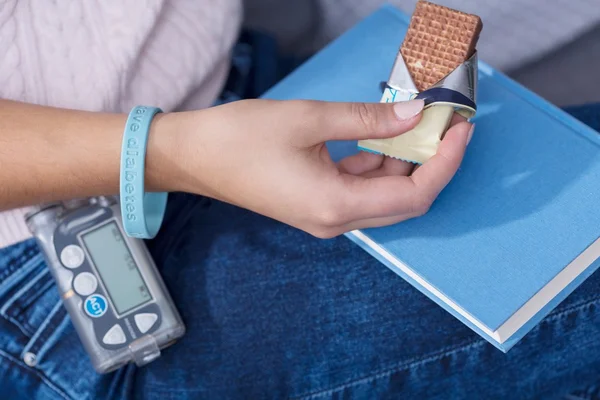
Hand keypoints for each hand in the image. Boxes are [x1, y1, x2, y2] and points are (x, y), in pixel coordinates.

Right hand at [160, 99, 472, 237]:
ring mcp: (325, 215)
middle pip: (403, 201)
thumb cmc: (240, 139)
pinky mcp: (317, 203)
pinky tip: (382, 135)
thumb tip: (412, 114)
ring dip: (403, 161)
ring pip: (383, 194)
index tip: (460, 130)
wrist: (194, 156)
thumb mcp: (309, 119)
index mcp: (334, 205)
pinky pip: (360, 188)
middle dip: (430, 163)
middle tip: (445, 124)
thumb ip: (367, 119)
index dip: (444, 164)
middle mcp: (334, 220)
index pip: (412, 196)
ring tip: (416, 122)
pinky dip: (378, 164)